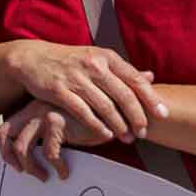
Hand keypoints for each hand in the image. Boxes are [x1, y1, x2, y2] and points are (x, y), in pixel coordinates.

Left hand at [0, 99, 106, 181]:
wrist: (112, 110)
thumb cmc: (88, 120)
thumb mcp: (61, 125)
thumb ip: (44, 134)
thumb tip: (29, 161)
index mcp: (32, 108)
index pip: (5, 128)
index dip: (6, 149)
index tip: (17, 165)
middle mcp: (35, 108)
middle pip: (5, 133)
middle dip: (10, 157)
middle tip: (23, 172)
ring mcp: (45, 113)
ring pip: (23, 147)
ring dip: (32, 167)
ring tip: (45, 176)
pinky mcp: (59, 121)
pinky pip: (49, 152)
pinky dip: (56, 166)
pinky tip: (64, 172)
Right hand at [6, 40, 164, 142]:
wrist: (32, 58)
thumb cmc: (69, 61)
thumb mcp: (96, 58)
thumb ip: (121, 70)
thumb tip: (150, 77)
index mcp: (106, 57)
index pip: (135, 79)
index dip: (151, 98)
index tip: (162, 115)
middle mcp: (93, 65)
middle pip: (123, 94)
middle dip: (137, 116)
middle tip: (144, 132)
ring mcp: (76, 78)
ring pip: (105, 106)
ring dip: (119, 125)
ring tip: (127, 138)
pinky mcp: (59, 90)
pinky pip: (82, 112)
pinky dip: (96, 125)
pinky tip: (105, 134)